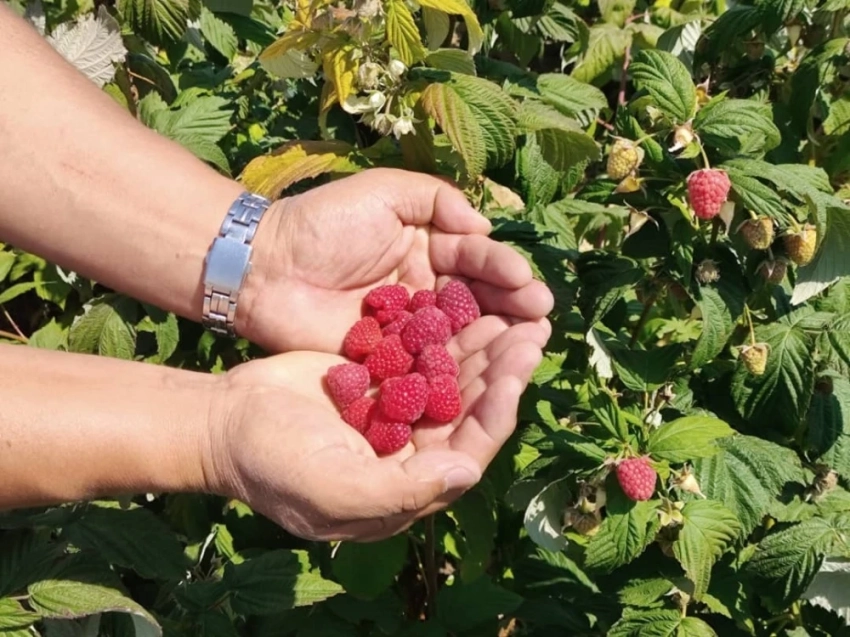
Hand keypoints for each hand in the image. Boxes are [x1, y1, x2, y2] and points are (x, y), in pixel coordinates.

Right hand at [206, 315, 548, 541]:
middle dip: (502, 372)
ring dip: (483, 350)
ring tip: (514, 312)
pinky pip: (424, 358)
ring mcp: (397, 415)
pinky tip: (468, 305)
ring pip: (453, 382)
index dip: (498, 411)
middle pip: (471, 412)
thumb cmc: (274, 463)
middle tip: (531, 330)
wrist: (226, 422)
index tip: (518, 368)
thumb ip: (400, 491)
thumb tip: (465, 473)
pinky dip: (445, 334)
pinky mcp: (382, 382)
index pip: (469, 451)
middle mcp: (413, 453)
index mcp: (409, 487)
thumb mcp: (333, 488)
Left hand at [237, 168, 553, 352]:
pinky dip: (457, 366)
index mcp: (426, 246)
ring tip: (528, 345)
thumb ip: (436, 200)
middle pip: (476, 298)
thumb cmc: (322, 223)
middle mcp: (424, 287)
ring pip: (460, 332)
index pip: (474, 258)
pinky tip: (485, 372)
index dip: (502, 270)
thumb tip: (483, 225)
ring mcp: (408, 325)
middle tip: (541, 318)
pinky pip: (428, 361)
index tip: (527, 283)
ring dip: (494, 339)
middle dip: (510, 306)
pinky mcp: (388, 357)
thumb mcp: (384, 193)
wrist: (266, 266)